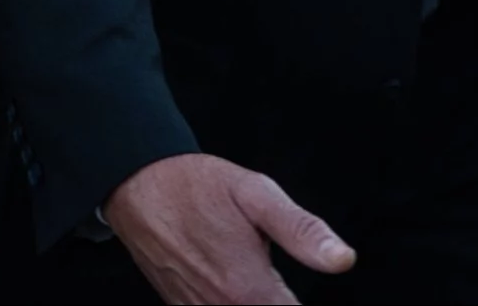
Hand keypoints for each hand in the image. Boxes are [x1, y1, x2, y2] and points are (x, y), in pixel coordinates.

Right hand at [105, 154, 352, 304]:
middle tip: (283, 288)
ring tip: (264, 287)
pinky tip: (235, 289)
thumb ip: (301, 230)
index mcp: (249, 290)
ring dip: (259, 302)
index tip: (293, 291)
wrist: (134, 183)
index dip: (297, 305)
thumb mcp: (254, 192)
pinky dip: (228, 302)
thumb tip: (344, 260)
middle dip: (280, 302)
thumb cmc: (195, 185)